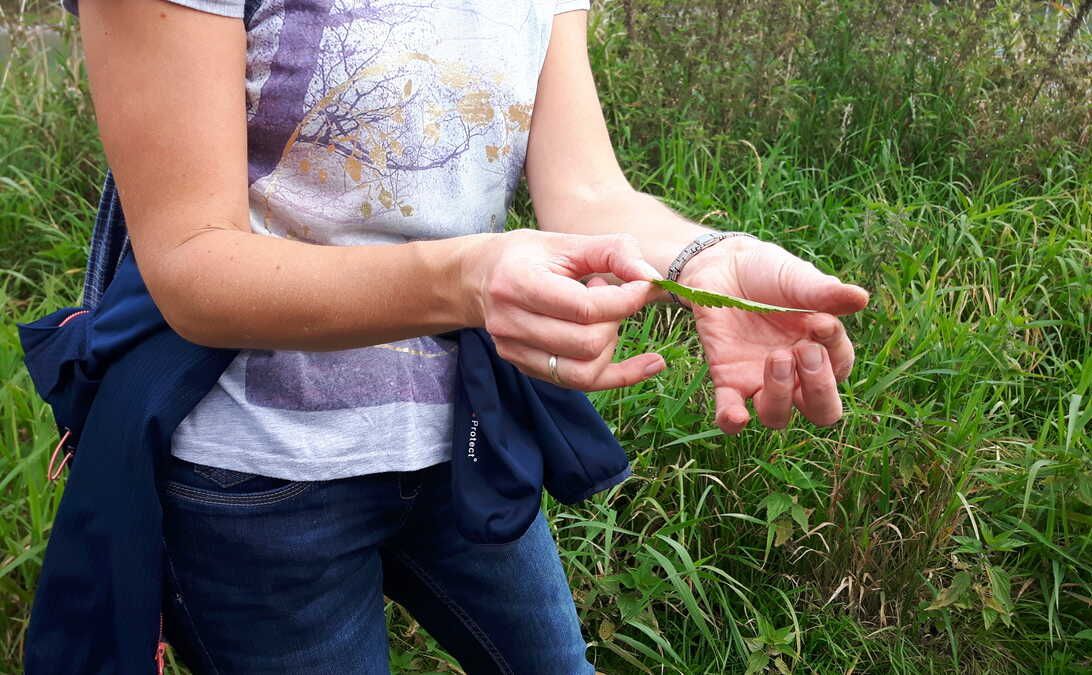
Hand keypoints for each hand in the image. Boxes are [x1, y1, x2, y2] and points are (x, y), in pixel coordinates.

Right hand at [470, 231, 665, 390]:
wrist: (481, 278)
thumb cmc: (529, 256)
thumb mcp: (568, 242)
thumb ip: (613, 251)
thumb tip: (650, 278)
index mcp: (518, 283)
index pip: (583, 308)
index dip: (624, 300)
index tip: (643, 287)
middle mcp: (510, 323)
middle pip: (586, 343)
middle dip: (614, 320)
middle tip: (608, 295)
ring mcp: (515, 351)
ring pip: (584, 371)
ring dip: (610, 345)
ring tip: (601, 318)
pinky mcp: (526, 368)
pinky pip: (581, 383)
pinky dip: (621, 375)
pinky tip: (650, 364)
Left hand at [678, 236, 869, 433]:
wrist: (722, 267)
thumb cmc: (768, 273)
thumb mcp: (797, 278)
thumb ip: (825, 292)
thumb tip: (861, 298)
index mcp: (821, 349)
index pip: (841, 367)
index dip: (835, 349)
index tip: (819, 321)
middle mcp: (795, 373)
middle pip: (820, 411)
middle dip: (819, 389)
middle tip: (804, 350)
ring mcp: (760, 380)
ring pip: (777, 417)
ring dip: (781, 395)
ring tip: (776, 357)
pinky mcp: (727, 379)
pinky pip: (729, 412)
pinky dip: (732, 420)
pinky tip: (736, 416)